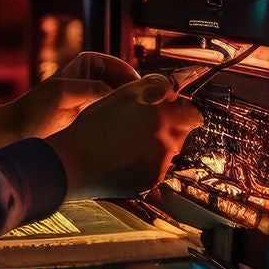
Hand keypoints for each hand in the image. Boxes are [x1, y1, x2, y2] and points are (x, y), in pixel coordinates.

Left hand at [0, 53, 139, 151]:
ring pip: (124, 104)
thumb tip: (122, 92)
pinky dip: (124, 125)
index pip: (124, 69)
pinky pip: (116, 118)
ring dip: (133, 114)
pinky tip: (129, 137)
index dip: (139, 82)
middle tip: (153, 115)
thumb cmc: (36, 111)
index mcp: (90, 63)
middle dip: (139, 99)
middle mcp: (95, 78)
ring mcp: (96, 98)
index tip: (152, 98)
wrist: (17, 133)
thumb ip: (92, 89)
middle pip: (128, 86)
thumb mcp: (65, 95)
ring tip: (143, 128)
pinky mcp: (95, 118)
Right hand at [46, 75, 204, 199]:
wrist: (75, 162)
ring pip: (165, 151)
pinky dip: (143, 163)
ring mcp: (161, 164)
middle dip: (165, 128)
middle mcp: (170, 142)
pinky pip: (154, 168)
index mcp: (167, 117)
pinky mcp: (150, 181)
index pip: (193, 114)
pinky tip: (122, 157)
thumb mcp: (124, 93)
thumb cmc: (94, 127)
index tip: (166, 111)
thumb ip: (155, 86)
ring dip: (153, 145)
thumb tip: (171, 88)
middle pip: (179, 133)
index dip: (179, 111)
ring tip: (125, 142)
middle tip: (137, 125)